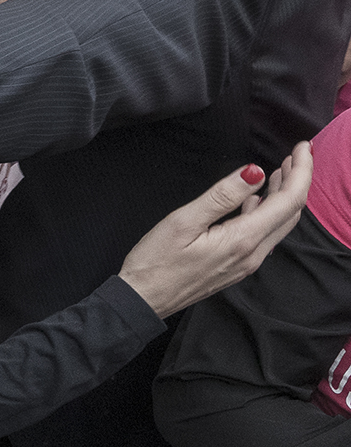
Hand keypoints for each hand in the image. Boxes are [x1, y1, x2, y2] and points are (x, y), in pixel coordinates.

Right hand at [118, 143, 312, 318]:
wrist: (144, 300)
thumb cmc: (157, 260)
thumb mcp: (185, 220)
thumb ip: (222, 196)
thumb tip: (255, 172)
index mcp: (242, 240)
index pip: (288, 202)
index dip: (301, 171)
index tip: (302, 146)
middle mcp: (252, 255)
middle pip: (290, 214)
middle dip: (298, 181)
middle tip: (296, 152)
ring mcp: (245, 263)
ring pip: (278, 225)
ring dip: (284, 196)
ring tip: (281, 169)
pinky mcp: (236, 266)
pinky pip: (263, 235)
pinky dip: (268, 211)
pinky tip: (257, 198)